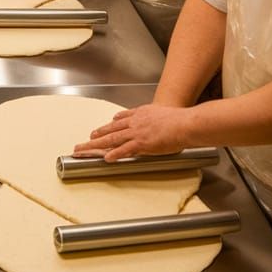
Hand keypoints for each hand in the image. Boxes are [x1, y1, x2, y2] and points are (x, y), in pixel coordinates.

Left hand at [72, 105, 195, 160]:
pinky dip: (114, 154)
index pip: (123, 118)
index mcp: (141, 114)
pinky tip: (106, 158)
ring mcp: (137, 133)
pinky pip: (124, 150)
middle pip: (111, 128)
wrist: (185, 124)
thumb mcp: (163, 113)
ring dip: (96, 144)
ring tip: (86, 148)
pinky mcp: (141, 144)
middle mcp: (135, 122)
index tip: (106, 124)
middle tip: (88, 138)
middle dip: (98, 134)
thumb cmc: (180, 120)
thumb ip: (155, 117)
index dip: (112, 123)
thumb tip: (157, 122)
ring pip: (112, 139)